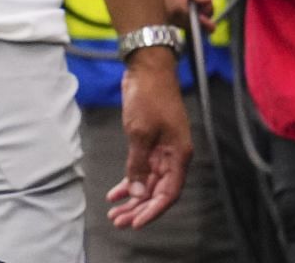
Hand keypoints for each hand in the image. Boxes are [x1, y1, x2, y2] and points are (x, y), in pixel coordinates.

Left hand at [106, 49, 191, 228]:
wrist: (147, 70)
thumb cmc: (148, 97)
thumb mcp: (140, 133)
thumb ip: (139, 164)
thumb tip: (139, 193)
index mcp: (178, 156)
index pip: (168, 193)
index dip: (153, 210)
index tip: (136, 223)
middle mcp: (173, 157)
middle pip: (157, 192)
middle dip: (139, 209)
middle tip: (119, 221)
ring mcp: (161, 151)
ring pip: (148, 183)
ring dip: (133, 198)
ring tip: (116, 213)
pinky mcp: (149, 143)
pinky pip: (141, 169)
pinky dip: (130, 181)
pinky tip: (116, 193)